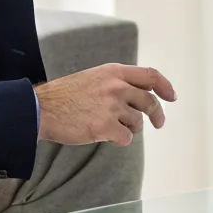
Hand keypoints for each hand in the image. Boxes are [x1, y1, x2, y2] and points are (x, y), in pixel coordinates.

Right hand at [34, 63, 175, 145]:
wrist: (40, 109)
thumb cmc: (65, 96)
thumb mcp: (94, 77)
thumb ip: (117, 82)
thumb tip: (142, 92)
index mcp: (114, 72)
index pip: (150, 75)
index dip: (165, 86)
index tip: (172, 97)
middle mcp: (116, 86)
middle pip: (149, 101)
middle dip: (157, 114)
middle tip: (158, 123)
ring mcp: (111, 106)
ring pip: (137, 122)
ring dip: (130, 128)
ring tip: (112, 127)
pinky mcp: (105, 126)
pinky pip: (126, 138)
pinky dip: (119, 140)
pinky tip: (104, 136)